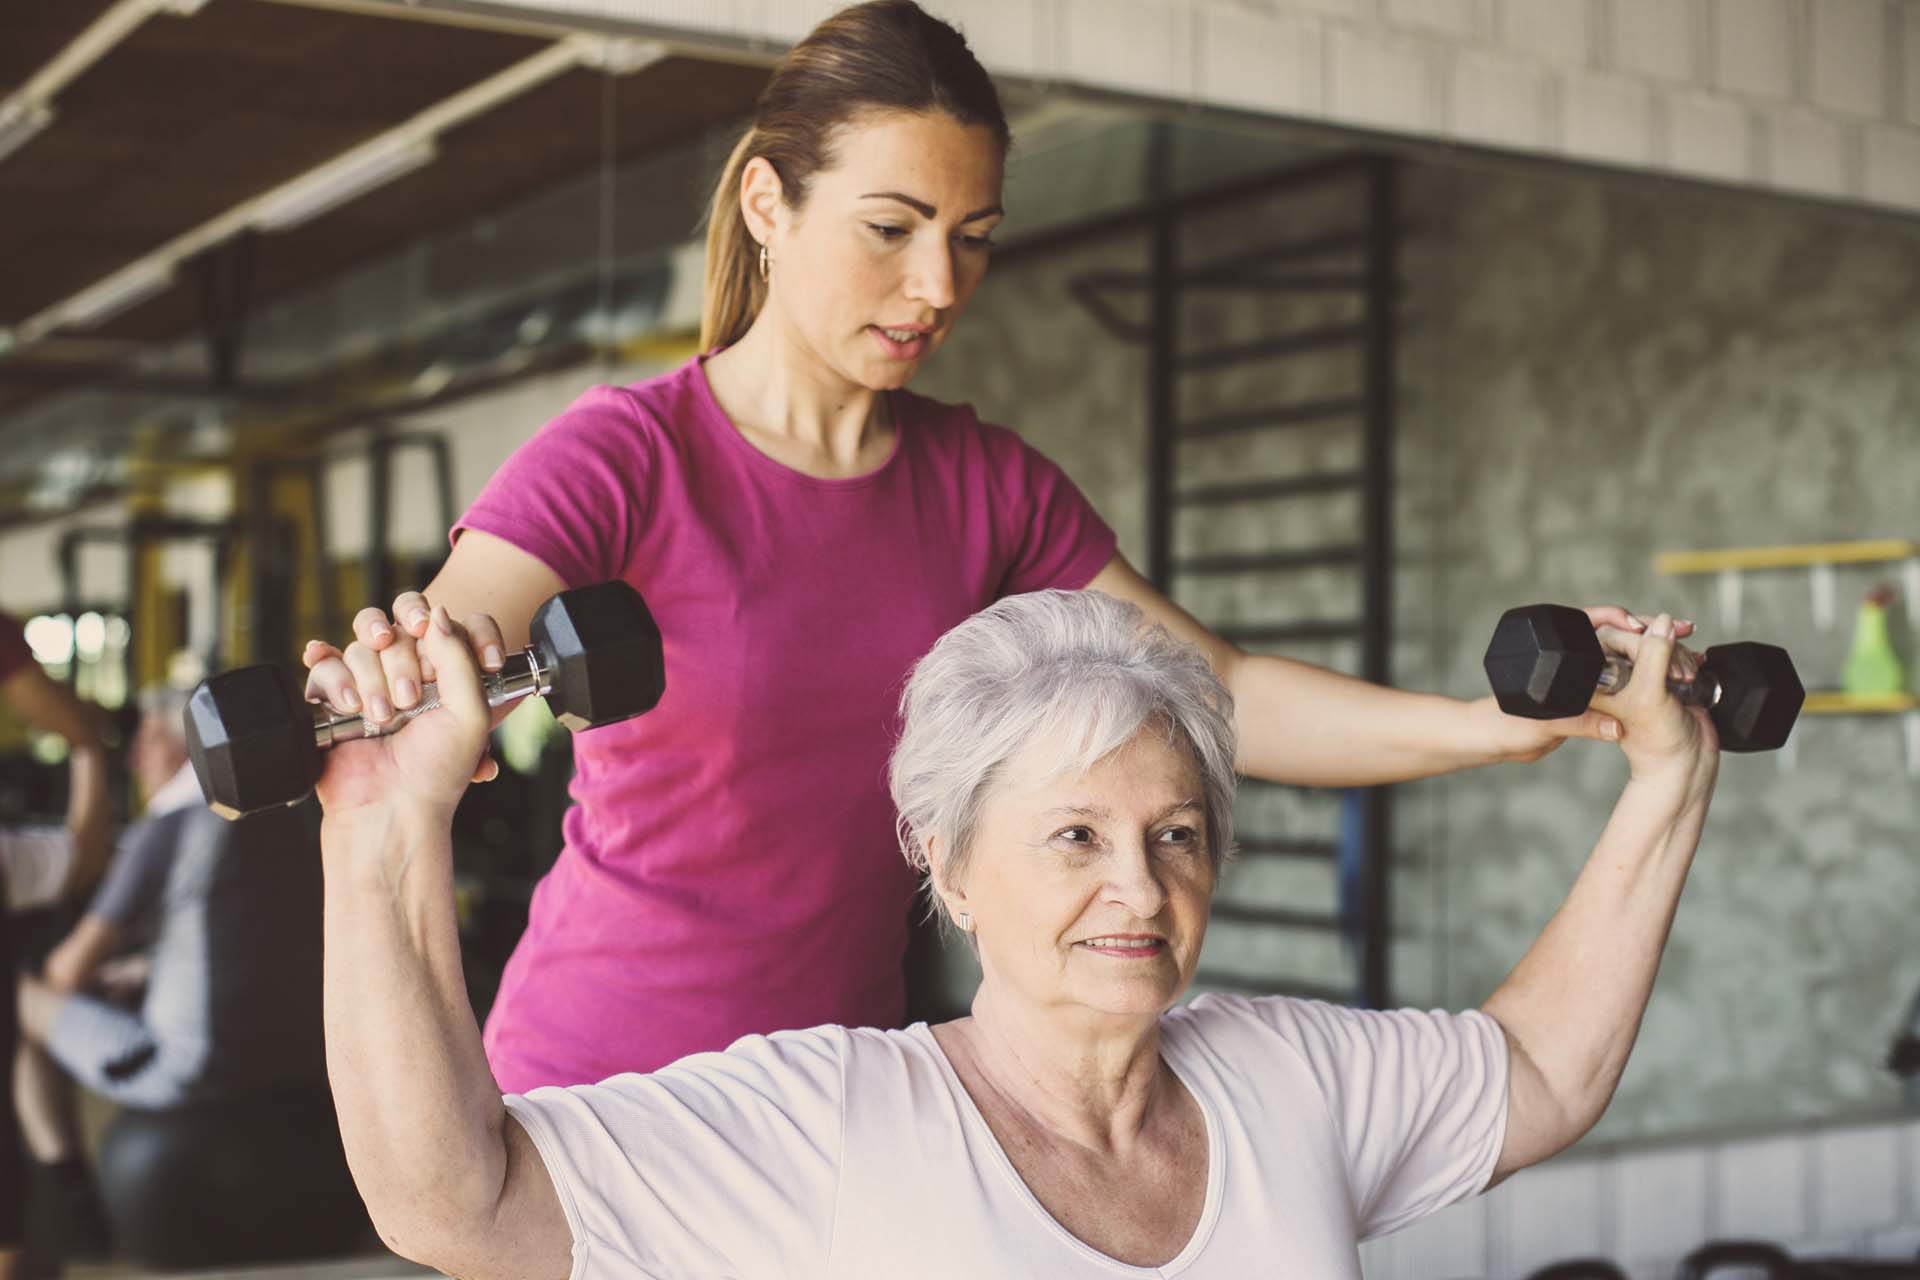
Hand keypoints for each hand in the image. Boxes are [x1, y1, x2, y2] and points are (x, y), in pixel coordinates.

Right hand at [302, 589, 504, 783]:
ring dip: (370, 682)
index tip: (436, 652)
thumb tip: (438, 614)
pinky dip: (333, 679)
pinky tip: (346, 701)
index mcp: (443, 675)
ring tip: (380, 720)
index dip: (436, 632)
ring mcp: (366, 684)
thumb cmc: (436, 771)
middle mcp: (404, 675)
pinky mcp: (330, 698)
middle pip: (395, 630)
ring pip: (359, 647)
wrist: (390, 809)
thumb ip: (459, 657)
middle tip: (409, 703)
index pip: (436, 624)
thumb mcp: (470, 712)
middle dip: (403, 665)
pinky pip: (324, 665)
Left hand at [1488, 605, 1702, 762]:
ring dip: (1660, 648)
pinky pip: (1632, 672)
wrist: (1499, 742)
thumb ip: (1580, 724)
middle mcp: (1572, 657)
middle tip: (1682, 629)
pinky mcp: (1596, 690)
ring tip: (1690, 652)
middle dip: (1653, 630)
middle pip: (1618, 634)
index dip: (1618, 618)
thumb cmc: (1509, 726)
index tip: (1641, 626)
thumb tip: (1613, 728)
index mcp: (1556, 654)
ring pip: (1630, 652)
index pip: (1591, 621)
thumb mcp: (1547, 726)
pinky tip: (1681, 670)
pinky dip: (1656, 668)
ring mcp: (1587, 673)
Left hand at [1590, 613, 1718, 785]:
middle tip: (1676, 669)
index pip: (1607, 634)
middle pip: (1634, 633)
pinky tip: (1695, 667)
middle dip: (1660, 642)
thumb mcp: (1648, 696)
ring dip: (1678, 652)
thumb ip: (1652, 656)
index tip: (1652, 636)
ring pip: (1657, 641)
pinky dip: (1687, 656)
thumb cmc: (1657, 741)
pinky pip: (1673, 651)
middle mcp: (1613, 675)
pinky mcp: (1662, 677)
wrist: (1687, 764)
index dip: (1631, 629)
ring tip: (1685, 678)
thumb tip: (1661, 623)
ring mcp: (1639, 675)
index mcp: (1596, 678)